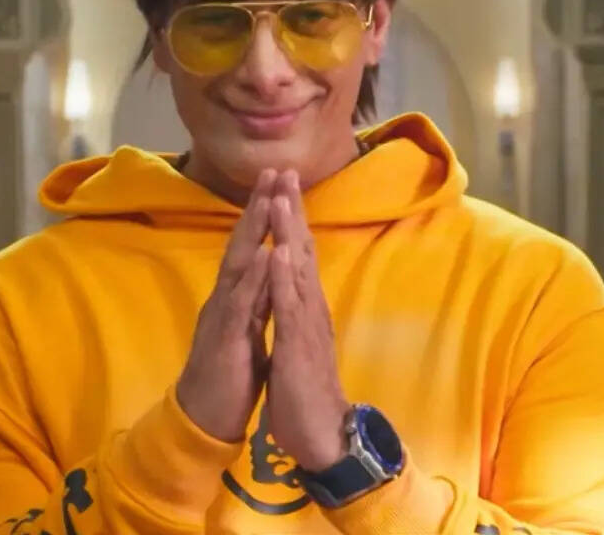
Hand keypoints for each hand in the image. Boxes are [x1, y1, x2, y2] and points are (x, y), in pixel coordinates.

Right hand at [176, 169, 275, 442]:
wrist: (204, 421)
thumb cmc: (228, 377)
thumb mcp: (248, 332)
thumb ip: (256, 303)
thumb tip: (268, 278)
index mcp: (237, 298)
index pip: (254, 248)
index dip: (268, 216)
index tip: (283, 182)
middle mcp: (227, 298)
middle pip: (244, 244)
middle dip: (261, 206)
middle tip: (276, 169)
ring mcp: (223, 315)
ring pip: (239, 264)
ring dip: (254, 230)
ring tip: (268, 196)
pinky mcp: (225, 338)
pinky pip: (239, 303)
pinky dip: (252, 277)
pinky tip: (262, 254)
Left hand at [265, 171, 349, 472]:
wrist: (323, 434)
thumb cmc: (306, 390)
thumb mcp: (297, 342)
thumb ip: (296, 312)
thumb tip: (293, 287)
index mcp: (305, 306)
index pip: (297, 254)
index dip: (289, 219)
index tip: (281, 185)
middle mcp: (310, 307)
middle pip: (302, 250)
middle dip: (292, 210)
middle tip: (285, 170)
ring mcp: (306, 323)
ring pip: (297, 270)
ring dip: (289, 232)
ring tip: (281, 196)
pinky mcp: (299, 344)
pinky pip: (290, 306)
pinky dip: (285, 277)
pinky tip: (281, 252)